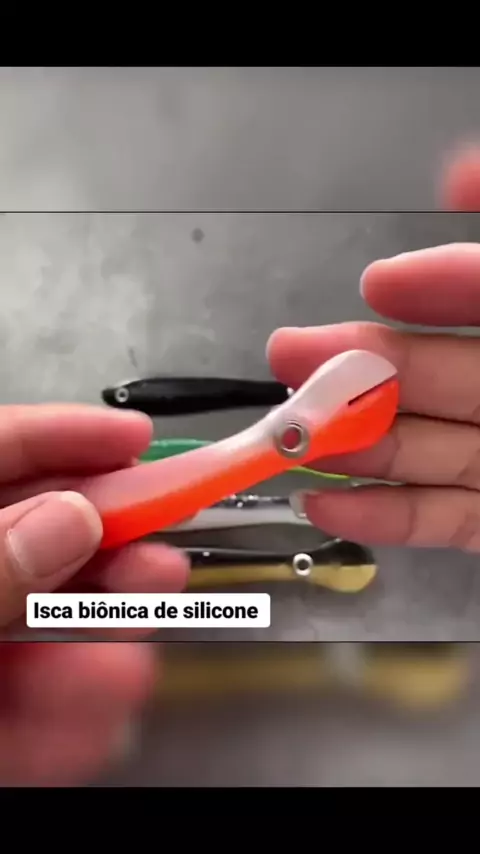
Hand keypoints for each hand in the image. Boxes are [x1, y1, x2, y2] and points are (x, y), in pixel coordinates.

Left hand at [0, 404, 186, 783]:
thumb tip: (70, 517)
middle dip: (107, 549)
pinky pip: (40, 702)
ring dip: (104, 639)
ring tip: (129, 661)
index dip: (66, 435)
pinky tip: (95, 713)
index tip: (137, 438)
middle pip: (41, 532)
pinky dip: (76, 710)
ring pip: (51, 623)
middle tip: (164, 555)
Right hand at [268, 148, 479, 550]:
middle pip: (435, 374)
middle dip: (357, 367)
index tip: (380, 280)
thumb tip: (458, 174)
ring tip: (287, 433)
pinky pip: (444, 521)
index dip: (438, 284)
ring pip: (427, 448)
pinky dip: (386, 519)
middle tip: (289, 355)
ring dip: (352, 444)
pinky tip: (329, 506)